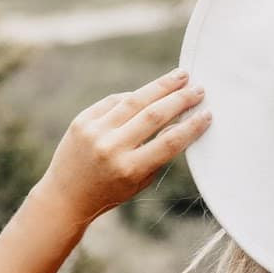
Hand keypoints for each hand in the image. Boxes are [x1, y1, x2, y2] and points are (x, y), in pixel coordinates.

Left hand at [38, 68, 211, 226]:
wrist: (66, 196)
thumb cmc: (109, 192)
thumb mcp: (139, 181)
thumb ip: (158, 154)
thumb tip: (180, 121)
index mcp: (130, 169)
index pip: (169, 142)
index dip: (191, 126)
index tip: (207, 113)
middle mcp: (111, 148)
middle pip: (154, 115)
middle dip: (180, 99)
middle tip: (199, 88)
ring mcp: (95, 132)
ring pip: (135, 100)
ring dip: (161, 86)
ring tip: (180, 76)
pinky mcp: (82, 120)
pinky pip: (114, 101)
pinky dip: (134, 96)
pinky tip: (150, 91)